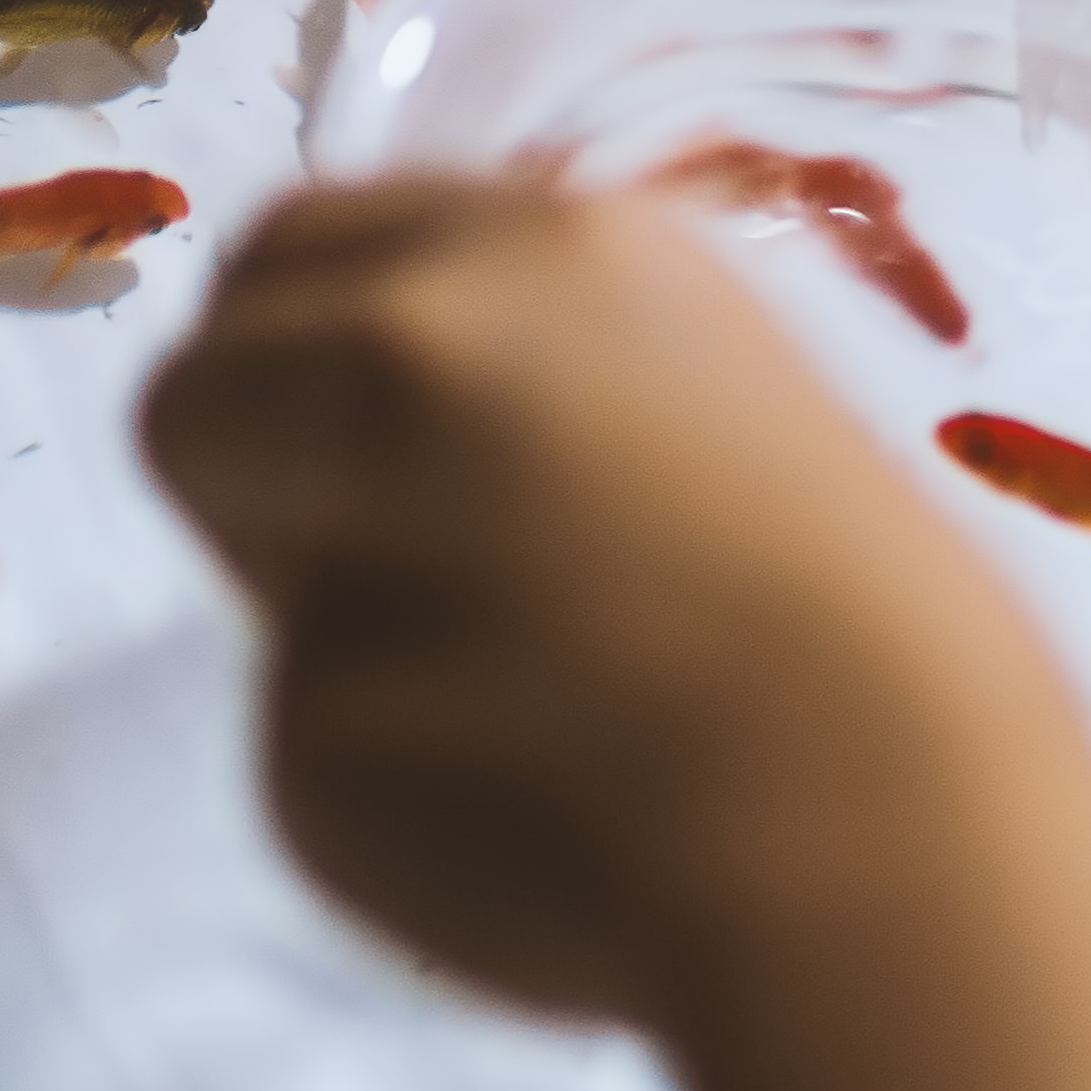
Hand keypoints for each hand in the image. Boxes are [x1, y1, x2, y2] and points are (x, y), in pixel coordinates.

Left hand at [138, 179, 1080, 1022]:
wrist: (893, 842)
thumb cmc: (878, 644)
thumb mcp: (725, 406)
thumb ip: (551, 390)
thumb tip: (417, 443)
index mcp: (552, 250)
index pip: (298, 248)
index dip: (302, 349)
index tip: (353, 433)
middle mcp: (421, 351)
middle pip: (197, 385)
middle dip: (255, 479)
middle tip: (392, 578)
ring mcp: (350, 530)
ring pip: (261, 585)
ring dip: (339, 639)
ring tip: (528, 710)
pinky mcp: (306, 718)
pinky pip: (307, 750)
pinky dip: (394, 789)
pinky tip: (542, 813)